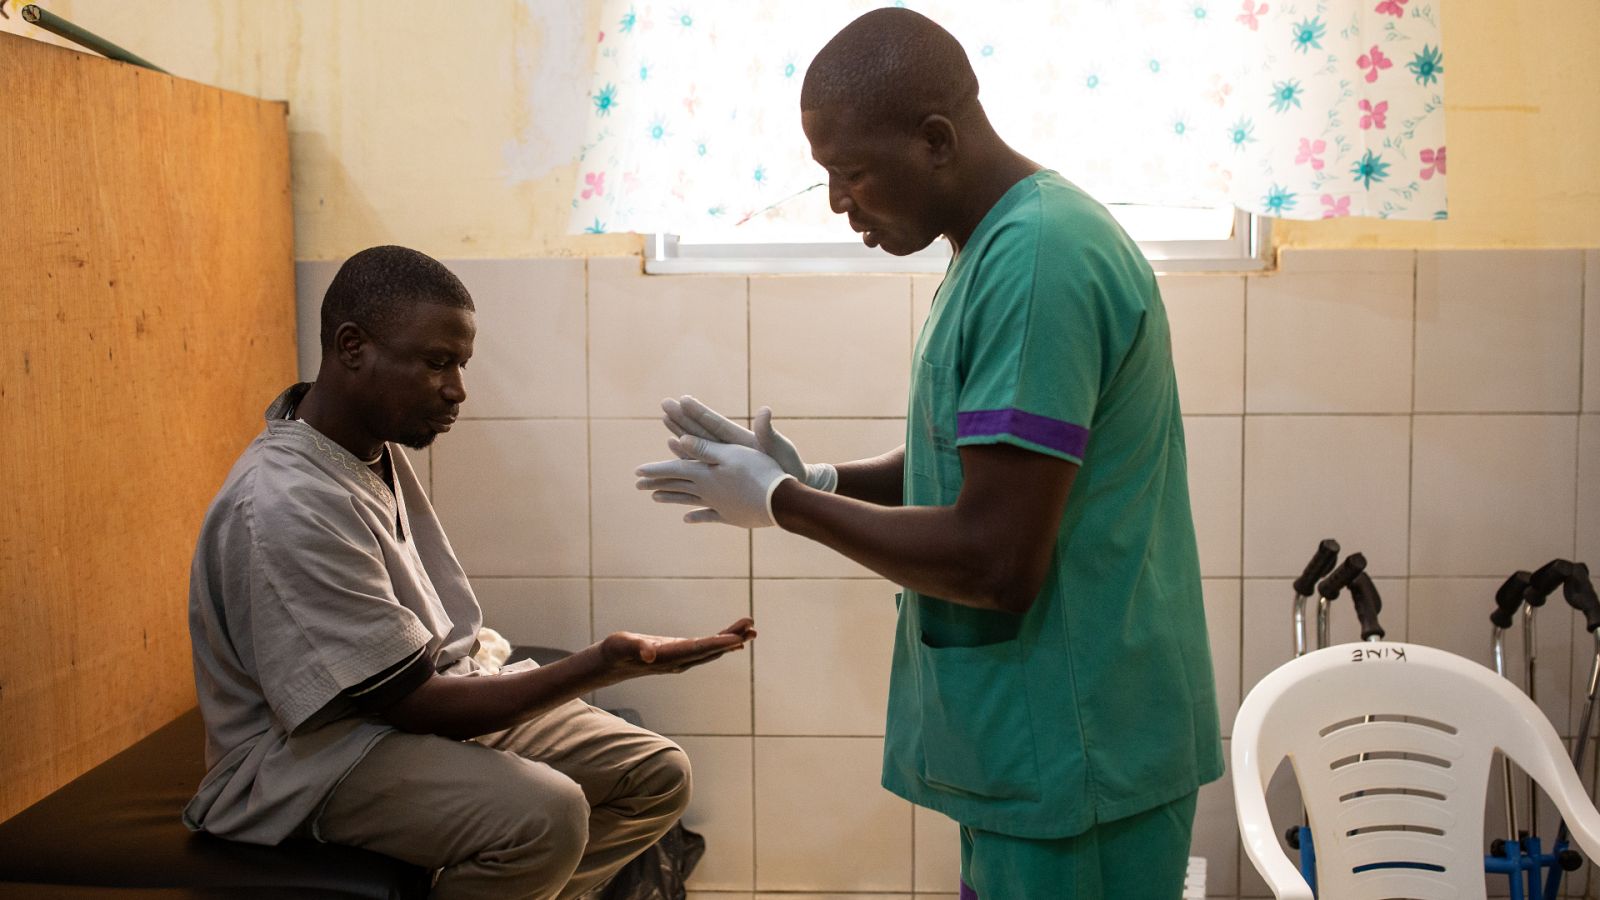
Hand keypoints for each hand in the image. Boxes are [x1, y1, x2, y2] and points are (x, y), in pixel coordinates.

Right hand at [598, 618, 756, 682]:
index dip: (718, 644)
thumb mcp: (622, 645)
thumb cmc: (615, 651)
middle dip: (732, 639)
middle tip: (752, 628)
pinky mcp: (680, 655)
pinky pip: (706, 649)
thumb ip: (637, 648)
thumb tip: (650, 653)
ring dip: (732, 640)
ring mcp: (681, 660)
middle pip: (710, 651)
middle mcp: (679, 662)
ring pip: (711, 650)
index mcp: (667, 658)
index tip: (738, 639)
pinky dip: (722, 643)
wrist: (612, 664)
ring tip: (752, 629)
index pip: (698, 650)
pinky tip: (737, 641)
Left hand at [636, 435, 793, 527]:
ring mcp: (718, 505)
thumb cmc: (759, 472)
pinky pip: (708, 516)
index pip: (674, 469)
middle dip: (657, 483)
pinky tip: (687, 518)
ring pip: (688, 500)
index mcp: (705, 473)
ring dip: (671, 497)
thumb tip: (680, 439)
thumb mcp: (732, 454)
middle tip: (638, 484)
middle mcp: (707, 490)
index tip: (637, 471)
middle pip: (676, 485)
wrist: (780, 502)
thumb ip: (705, 448)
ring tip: (655, 497)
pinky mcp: (730, 516)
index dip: (655, 469)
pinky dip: (696, 516)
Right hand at [662, 396, 837, 492]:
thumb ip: (768, 431)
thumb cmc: (787, 465)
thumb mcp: (779, 448)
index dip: (699, 411)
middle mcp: (728, 447)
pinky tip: (674, 457)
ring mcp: (724, 461)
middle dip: (683, 417)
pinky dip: (687, 465)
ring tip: (665, 424)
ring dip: (680, 437)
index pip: (715, 422)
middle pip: (700, 430)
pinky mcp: (723, 477)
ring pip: (696, 448)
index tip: (683, 398)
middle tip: (664, 403)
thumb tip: (765, 410)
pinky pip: (700, 470)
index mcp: (739, 438)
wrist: (789, 488)